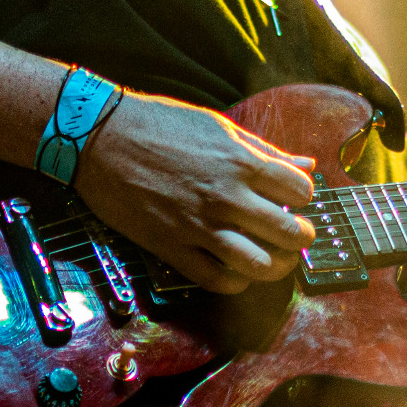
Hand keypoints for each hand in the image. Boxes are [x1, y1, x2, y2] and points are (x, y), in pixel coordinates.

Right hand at [76, 90, 316, 294]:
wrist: (100, 137)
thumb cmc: (160, 125)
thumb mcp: (218, 127)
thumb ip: (264, 151)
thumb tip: (306, 164)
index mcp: (241, 162)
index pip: (300, 191)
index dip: (303, 197)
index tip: (293, 199)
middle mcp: (226, 197)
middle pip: (289, 232)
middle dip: (300, 236)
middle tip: (295, 234)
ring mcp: (199, 226)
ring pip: (260, 265)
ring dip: (276, 266)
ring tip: (274, 258)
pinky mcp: (172, 247)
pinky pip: (218, 280)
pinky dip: (237, 282)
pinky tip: (238, 271)